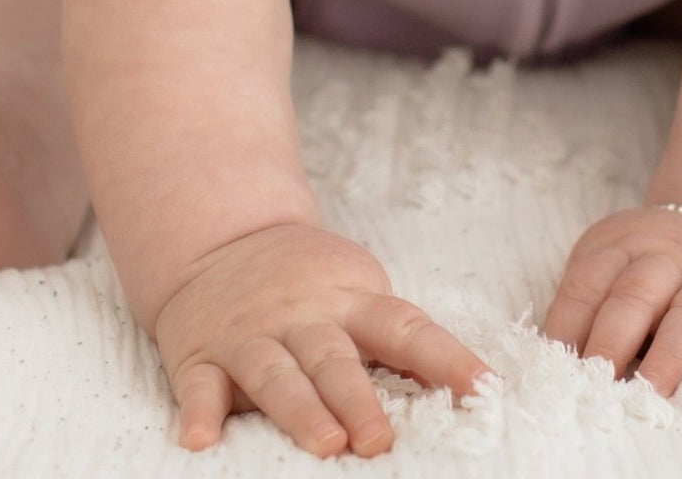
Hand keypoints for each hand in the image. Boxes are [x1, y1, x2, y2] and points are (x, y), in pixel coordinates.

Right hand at [152, 220, 496, 456]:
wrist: (221, 238)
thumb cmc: (307, 283)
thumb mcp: (356, 292)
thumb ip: (393, 339)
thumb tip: (465, 386)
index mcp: (350, 301)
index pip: (405, 328)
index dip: (446, 358)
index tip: (483, 387)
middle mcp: (302, 318)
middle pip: (333, 358)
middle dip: (357, 399)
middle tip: (379, 440)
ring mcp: (249, 336)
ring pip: (276, 375)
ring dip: (300, 410)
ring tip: (324, 443)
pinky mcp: (201, 355)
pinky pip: (199, 387)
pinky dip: (200, 413)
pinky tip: (200, 439)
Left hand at [540, 205, 681, 397]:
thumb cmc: (654, 268)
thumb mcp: (615, 267)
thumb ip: (588, 306)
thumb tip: (544, 363)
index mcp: (623, 246)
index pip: (588, 282)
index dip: (568, 322)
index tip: (552, 363)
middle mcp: (670, 257)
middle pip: (637, 294)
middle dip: (613, 336)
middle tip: (595, 377)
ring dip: (672, 351)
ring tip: (654, 390)